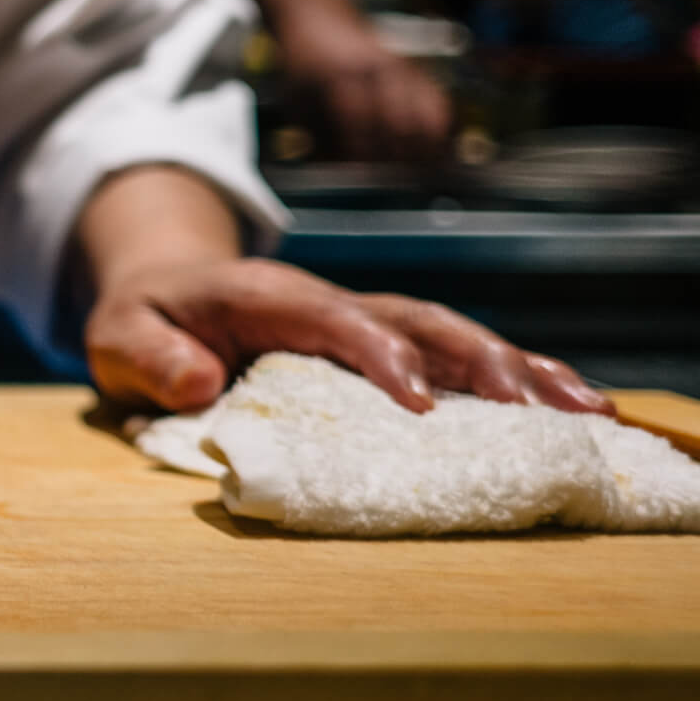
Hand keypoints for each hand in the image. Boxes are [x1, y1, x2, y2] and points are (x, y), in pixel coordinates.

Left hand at [86, 254, 612, 416]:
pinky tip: (565, 408)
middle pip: (413, 320)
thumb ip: (151, 356)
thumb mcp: (118, 335)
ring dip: (514, 367)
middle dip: (475, 358)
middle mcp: (328, 304)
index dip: (378, 355)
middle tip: (534, 408)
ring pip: (447, 336)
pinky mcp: (379, 350)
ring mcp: (360, 325)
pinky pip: (448, 360)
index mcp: (268, 298)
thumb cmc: (142, 320)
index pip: (333, 319)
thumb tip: (198, 379)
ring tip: (582, 408)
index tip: (418, 403)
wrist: (160, 291)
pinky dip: (508, 379)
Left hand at [275, 0, 450, 161]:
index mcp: (337, 76)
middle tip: (392, 184)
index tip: (362, 178)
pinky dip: (439, 130)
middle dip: (396, 159)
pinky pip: (438, 101)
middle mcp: (372, 69)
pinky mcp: (412, 67)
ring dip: (425, 149)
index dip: (362, 153)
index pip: (357, 120)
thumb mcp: (296, 99)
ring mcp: (397, 66)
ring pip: (426, 114)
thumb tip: (342, 175)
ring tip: (417, 173)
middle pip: (398, 121)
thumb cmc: (301, 66)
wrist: (315, 16)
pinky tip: (433, 152)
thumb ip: (317, 135)